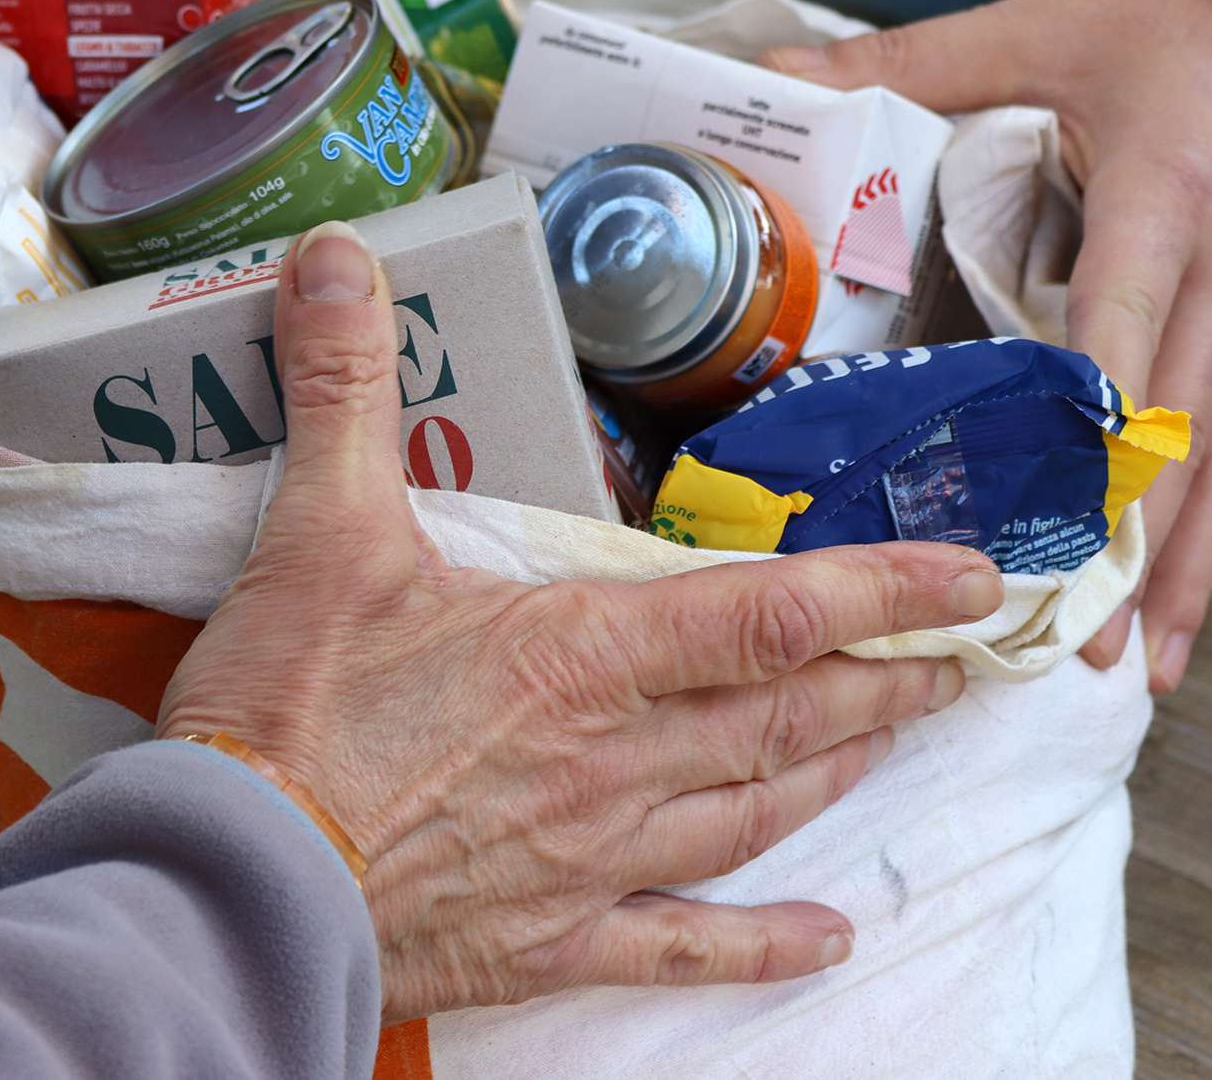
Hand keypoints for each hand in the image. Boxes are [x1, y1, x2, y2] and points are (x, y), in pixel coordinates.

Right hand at [158, 221, 998, 1021]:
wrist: (233, 880)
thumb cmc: (283, 712)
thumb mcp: (316, 529)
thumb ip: (344, 386)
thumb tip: (336, 260)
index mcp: (579, 654)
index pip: (769, 613)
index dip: (883, 587)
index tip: (978, 576)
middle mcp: (615, 759)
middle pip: (788, 713)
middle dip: (885, 678)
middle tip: (963, 659)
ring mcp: (594, 860)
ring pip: (756, 811)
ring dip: (838, 769)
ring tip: (899, 740)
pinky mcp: (550, 939)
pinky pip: (683, 950)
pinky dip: (764, 946)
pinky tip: (827, 938)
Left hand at [762, 0, 1211, 693]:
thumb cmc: (1160, 28)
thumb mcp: (1033, 30)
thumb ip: (908, 62)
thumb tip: (775, 70)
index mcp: (1156, 200)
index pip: (1118, 318)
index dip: (1082, 413)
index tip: (1041, 497)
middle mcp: (1207, 276)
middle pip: (1169, 429)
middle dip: (1117, 539)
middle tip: (1061, 634)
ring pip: (1208, 465)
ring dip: (1166, 570)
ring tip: (1121, 666)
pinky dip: (1195, 543)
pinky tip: (1166, 616)